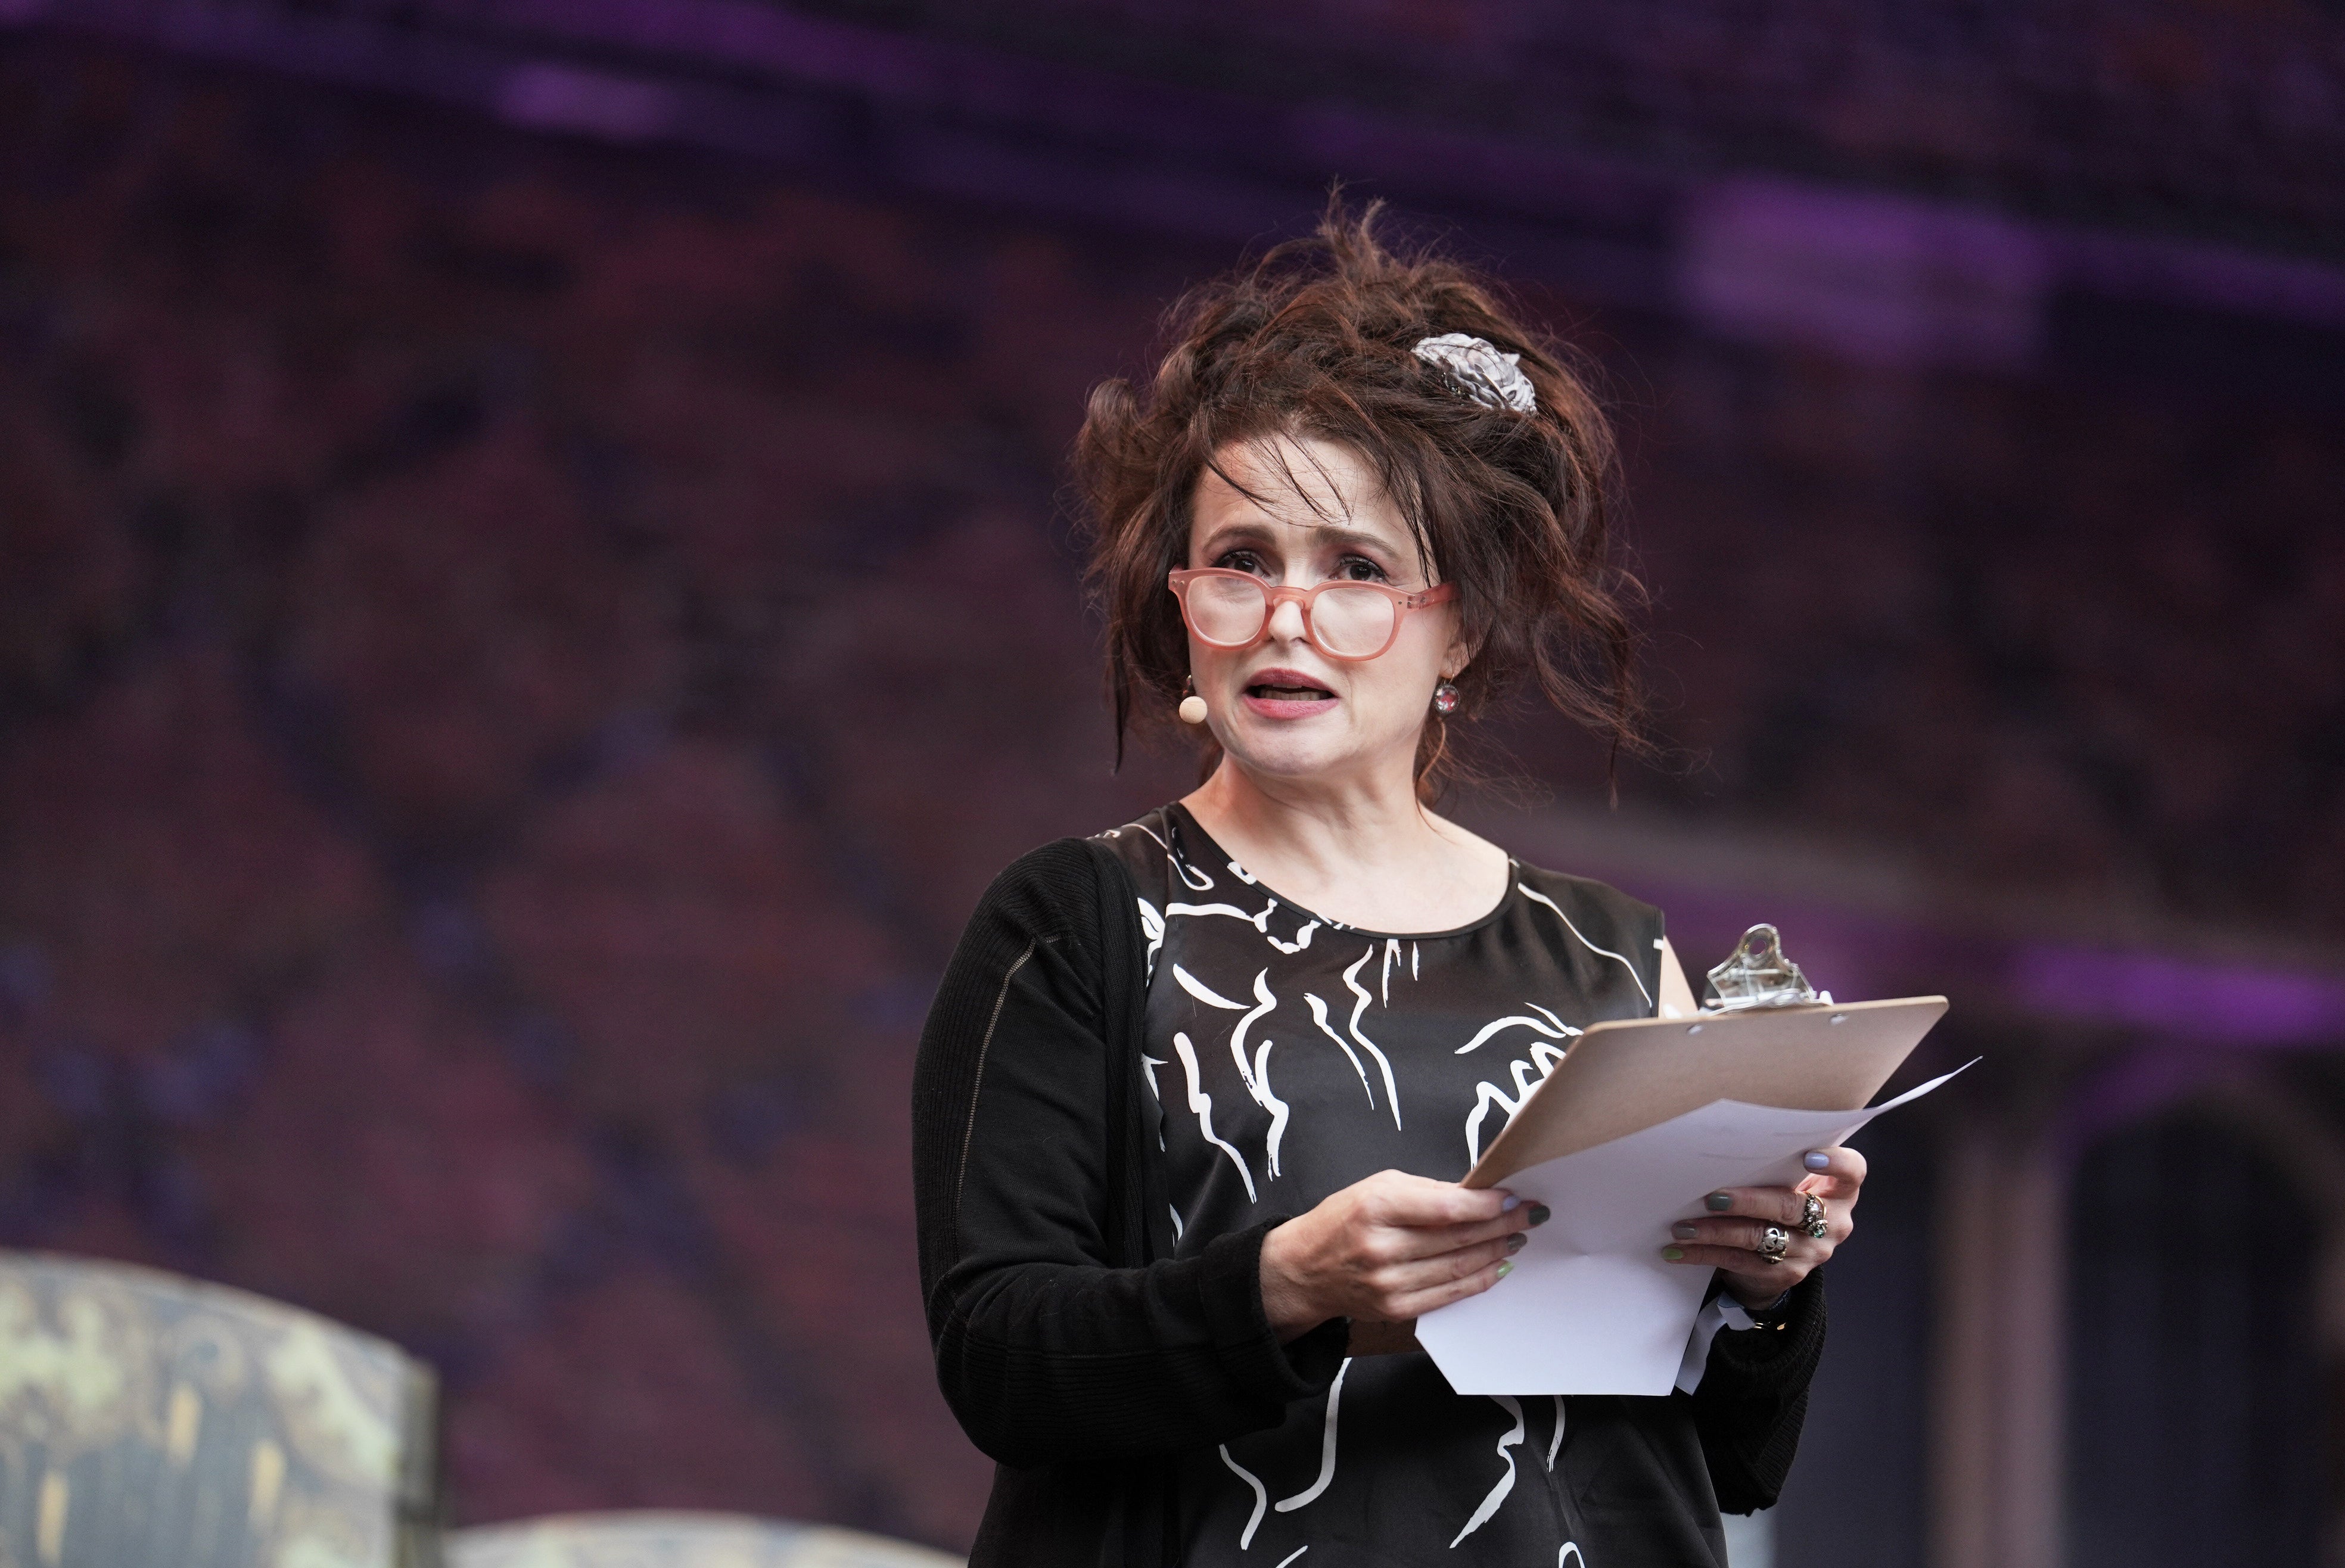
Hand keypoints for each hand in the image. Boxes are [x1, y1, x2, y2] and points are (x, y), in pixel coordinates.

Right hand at [1259, 1170, 1541, 1340]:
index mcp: (1376, 1207)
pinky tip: (1497, 1265)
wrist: (1304, 1269)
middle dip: (1503, 1225)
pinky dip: (1479, 1279)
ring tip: (1517, 1238)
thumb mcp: (1376, 1187)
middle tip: (1531, 1215)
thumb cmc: (1343, 1220)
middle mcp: (1382, 1248)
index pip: (1448, 1208)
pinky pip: (1450, 1295)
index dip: (1487, 1204)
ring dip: (1497, 1252)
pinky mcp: (1395, 1309)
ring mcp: (1388, 1283)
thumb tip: (1477, 1194)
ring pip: (1460, 1267)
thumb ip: (1427, 1191)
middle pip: (1459, 1238)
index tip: (1512, 1197)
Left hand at [1660, 1145, 1865, 1307]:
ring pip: (1760, 1238)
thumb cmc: (1782, 1195)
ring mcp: (1812, 1252)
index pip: (1853, 1172)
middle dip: (1748, 1201)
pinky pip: (1741, 1262)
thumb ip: (1779, 1164)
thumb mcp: (1793, 1180)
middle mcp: (1833, 1223)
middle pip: (1791, 1207)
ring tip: (1682, 1226)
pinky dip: (1705, 1254)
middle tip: (1711, 1196)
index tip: (1808, 1156)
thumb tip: (1723, 1143)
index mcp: (1840, 1191)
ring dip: (1715, 1232)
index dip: (1835, 1163)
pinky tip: (1678, 1250)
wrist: (1785, 1252)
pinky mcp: (1786, 1274)